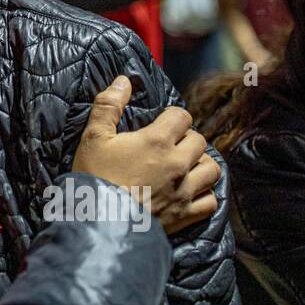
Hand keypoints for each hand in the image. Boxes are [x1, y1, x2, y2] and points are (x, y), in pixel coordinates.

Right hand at [72, 76, 220, 234]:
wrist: (98, 223)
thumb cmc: (93, 177)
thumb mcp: (93, 137)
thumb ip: (108, 105)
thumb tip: (124, 80)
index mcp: (157, 141)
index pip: (182, 116)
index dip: (172, 117)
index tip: (161, 123)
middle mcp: (177, 164)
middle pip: (199, 141)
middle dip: (186, 139)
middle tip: (169, 145)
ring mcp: (184, 191)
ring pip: (212, 169)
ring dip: (200, 164)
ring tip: (185, 166)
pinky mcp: (185, 215)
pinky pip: (210, 201)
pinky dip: (204, 195)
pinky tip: (190, 192)